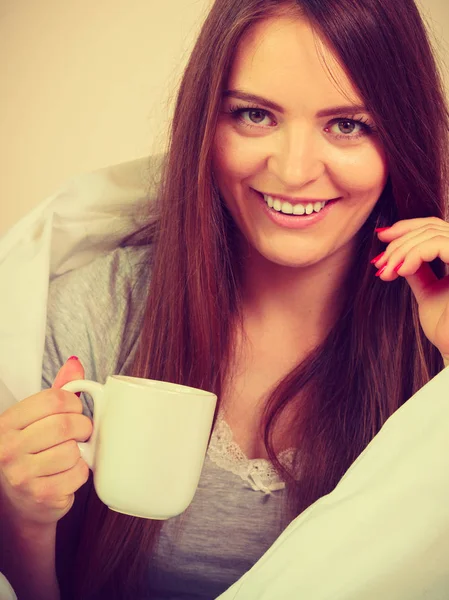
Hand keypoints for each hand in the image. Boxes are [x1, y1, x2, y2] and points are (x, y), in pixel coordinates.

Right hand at [0, 358, 91, 528]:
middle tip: (79, 433)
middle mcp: (9, 448)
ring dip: (80, 451)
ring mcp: (23, 474)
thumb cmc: (33, 452)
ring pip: (73, 450)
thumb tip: (75, 363)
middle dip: (82, 427)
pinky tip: (68, 473)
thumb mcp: (38, 418)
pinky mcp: (42, 495)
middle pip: (65, 424)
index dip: (73, 403)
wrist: (22, 501)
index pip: (53, 399)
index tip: (74, 411)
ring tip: (71, 453)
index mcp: (7, 423)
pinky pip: (78, 473)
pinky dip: (81, 471)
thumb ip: (57, 391)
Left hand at [371, 217, 448, 363]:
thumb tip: (398, 252)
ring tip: (388, 272)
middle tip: (380, 263)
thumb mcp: (429, 291)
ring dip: (402, 251)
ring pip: (432, 233)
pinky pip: (439, 244)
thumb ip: (418, 269)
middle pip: (433, 225)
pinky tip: (401, 270)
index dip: (407, 227)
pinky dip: (414, 253)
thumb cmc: (447, 329)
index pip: (437, 226)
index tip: (381, 237)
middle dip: (399, 241)